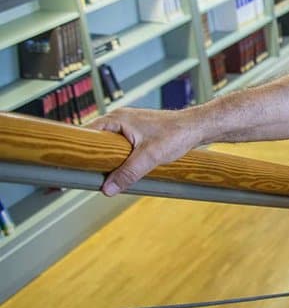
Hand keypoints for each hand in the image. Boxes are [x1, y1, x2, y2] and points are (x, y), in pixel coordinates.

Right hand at [87, 108, 204, 195]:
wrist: (197, 127)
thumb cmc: (177, 134)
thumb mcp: (150, 157)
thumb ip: (128, 173)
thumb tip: (108, 188)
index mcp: (117, 119)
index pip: (86, 133)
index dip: (78, 150)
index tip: (72, 166)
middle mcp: (120, 120)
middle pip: (95, 141)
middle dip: (92, 158)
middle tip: (86, 175)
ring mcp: (129, 126)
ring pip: (108, 145)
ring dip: (107, 159)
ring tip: (102, 175)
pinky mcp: (137, 133)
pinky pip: (119, 146)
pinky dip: (118, 157)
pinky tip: (120, 170)